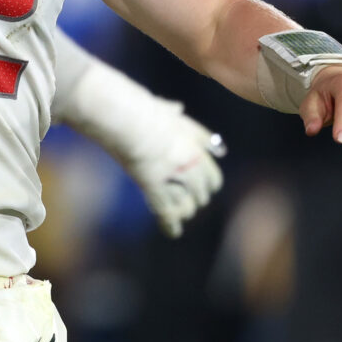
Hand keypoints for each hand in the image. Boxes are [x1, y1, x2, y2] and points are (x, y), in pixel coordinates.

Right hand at [115, 104, 225, 237]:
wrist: (128, 117)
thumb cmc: (143, 108)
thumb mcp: (165, 108)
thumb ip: (173, 113)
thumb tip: (177, 108)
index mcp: (196, 147)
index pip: (213, 174)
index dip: (211, 183)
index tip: (210, 187)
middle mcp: (190, 164)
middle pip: (201, 191)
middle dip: (198, 198)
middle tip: (195, 203)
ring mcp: (172, 177)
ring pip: (186, 204)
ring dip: (184, 210)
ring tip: (183, 214)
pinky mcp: (152, 185)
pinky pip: (165, 211)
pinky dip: (170, 224)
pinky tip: (173, 233)